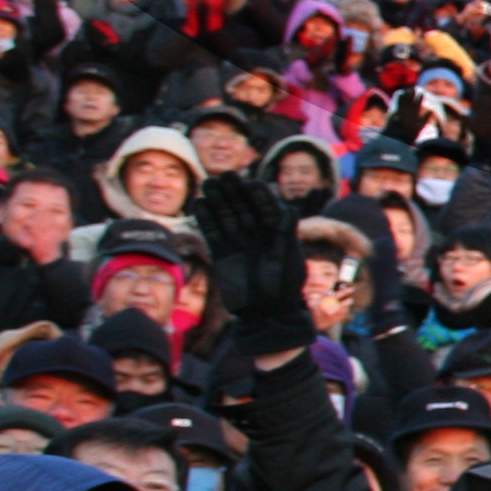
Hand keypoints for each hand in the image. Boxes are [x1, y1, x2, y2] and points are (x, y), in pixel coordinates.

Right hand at [195, 171, 314, 358]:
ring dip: (218, 200)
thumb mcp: (288, 262)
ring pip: (227, 216)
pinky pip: (213, 232)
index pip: (268, 208)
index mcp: (278, 233)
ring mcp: (239, 242)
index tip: (250, 183)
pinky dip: (206, 218)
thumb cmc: (283, 290)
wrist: (264, 315)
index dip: (259, 196)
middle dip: (235, 192)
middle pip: (245, 208)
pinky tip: (199, 203)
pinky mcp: (223, 253)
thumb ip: (286, 235)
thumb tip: (291, 209)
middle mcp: (258, 235)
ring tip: (208, 183)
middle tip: (224, 175)